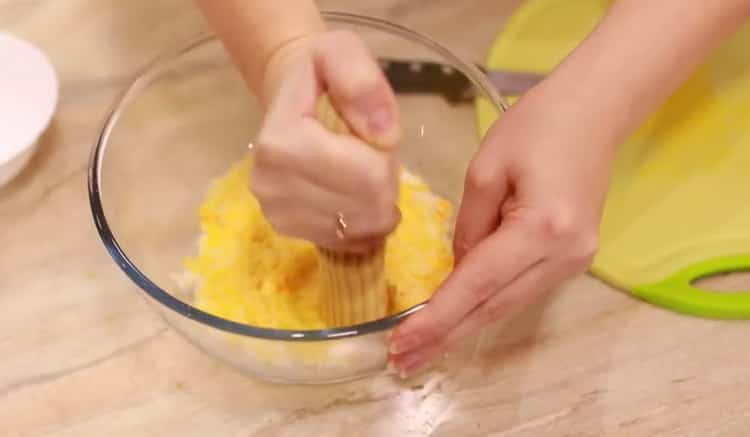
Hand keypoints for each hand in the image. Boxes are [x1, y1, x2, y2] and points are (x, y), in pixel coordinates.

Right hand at [251, 30, 400, 252]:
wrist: (292, 100)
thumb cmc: (321, 77)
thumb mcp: (343, 53)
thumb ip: (363, 83)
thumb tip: (385, 137)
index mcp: (282, 141)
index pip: (366, 176)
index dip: (386, 159)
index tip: (375, 137)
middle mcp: (271, 184)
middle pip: (365, 207)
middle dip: (384, 184)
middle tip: (371, 157)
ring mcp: (276, 213)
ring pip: (358, 229)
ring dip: (374, 205)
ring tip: (360, 174)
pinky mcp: (286, 231)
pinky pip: (346, 243)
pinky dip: (362, 224)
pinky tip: (354, 198)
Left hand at [388, 87, 615, 375]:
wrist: (594, 112)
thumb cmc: (537, 126)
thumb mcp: (486, 169)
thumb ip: (468, 226)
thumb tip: (459, 268)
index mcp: (542, 229)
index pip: (478, 284)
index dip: (438, 318)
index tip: (402, 344)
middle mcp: (564, 256)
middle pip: (495, 307)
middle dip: (445, 336)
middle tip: (402, 362)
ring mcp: (575, 262)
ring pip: (508, 305)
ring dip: (464, 326)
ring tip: (421, 347)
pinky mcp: (573, 258)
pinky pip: (521, 289)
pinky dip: (486, 304)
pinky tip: (457, 316)